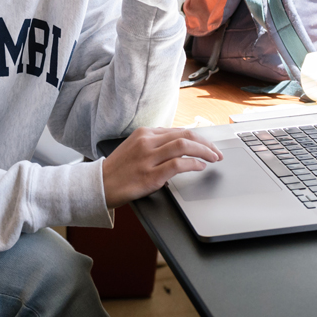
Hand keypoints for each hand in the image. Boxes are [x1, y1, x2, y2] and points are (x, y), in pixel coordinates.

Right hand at [101, 127, 223, 207]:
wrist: (99, 185)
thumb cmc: (118, 170)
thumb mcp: (135, 148)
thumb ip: (155, 144)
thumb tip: (179, 145)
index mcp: (144, 133)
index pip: (179, 130)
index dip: (198, 137)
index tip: (208, 145)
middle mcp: (147, 142)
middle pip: (185, 135)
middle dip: (206, 143)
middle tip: (217, 152)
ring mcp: (148, 158)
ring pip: (184, 145)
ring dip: (204, 151)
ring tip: (213, 158)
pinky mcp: (150, 175)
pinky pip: (178, 164)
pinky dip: (193, 164)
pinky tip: (200, 167)